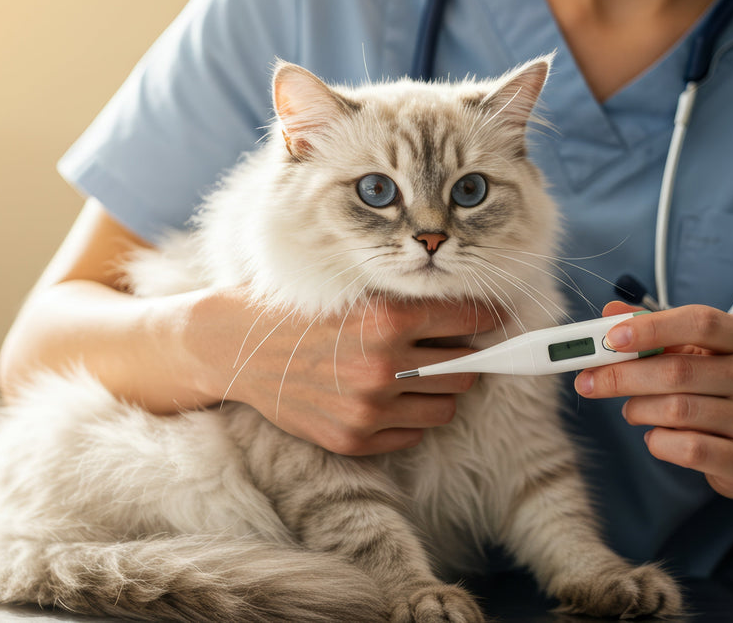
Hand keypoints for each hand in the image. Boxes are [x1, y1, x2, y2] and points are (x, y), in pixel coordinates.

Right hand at [187, 287, 499, 455]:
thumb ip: (411, 304)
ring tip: (417, 375)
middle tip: (450, 348)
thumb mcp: (357, 293)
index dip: (487, 317)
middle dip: (465, 357)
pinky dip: (409, 418)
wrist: (237, 349)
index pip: (469, 319)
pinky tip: (387, 397)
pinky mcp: (354, 439)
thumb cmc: (300, 311)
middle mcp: (383, 366)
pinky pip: (413, 434)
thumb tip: (475, 314)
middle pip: (465, 369)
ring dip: (440, 391)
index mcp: (387, 319)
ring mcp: (369, 409)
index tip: (495, 318)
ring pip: (445, 407)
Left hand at [573, 302, 732, 500]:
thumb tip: (609, 314)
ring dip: (638, 409)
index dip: (652, 327)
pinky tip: (657, 436)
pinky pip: (687, 449)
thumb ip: (655, 332)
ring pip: (677, 410)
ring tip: (632, 410)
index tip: (611, 338)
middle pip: (678, 370)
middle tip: (589, 381)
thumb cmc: (722, 393)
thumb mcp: (697, 355)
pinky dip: (658, 442)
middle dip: (623, 375)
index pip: (701, 322)